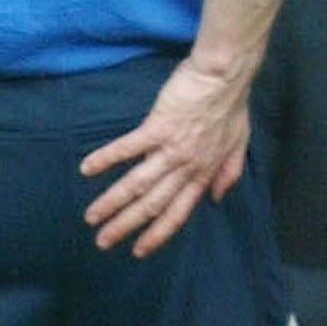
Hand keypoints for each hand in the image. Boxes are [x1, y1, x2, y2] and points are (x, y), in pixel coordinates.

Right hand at [79, 53, 253, 254]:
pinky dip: (107, 158)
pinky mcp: (159, 127)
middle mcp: (186, 166)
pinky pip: (128, 148)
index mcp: (204, 172)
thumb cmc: (231, 105)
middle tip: (103, 242)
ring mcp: (172, 148)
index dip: (158, 234)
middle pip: (152, 205)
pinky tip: (87, 169)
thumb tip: (217, 198)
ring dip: (112, 202)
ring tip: (91, 216)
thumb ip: (229, 172)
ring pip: (137, 183)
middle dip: (126, 226)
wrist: (226, 74)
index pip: (178, 212)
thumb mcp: (239, 143)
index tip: (139, 251)